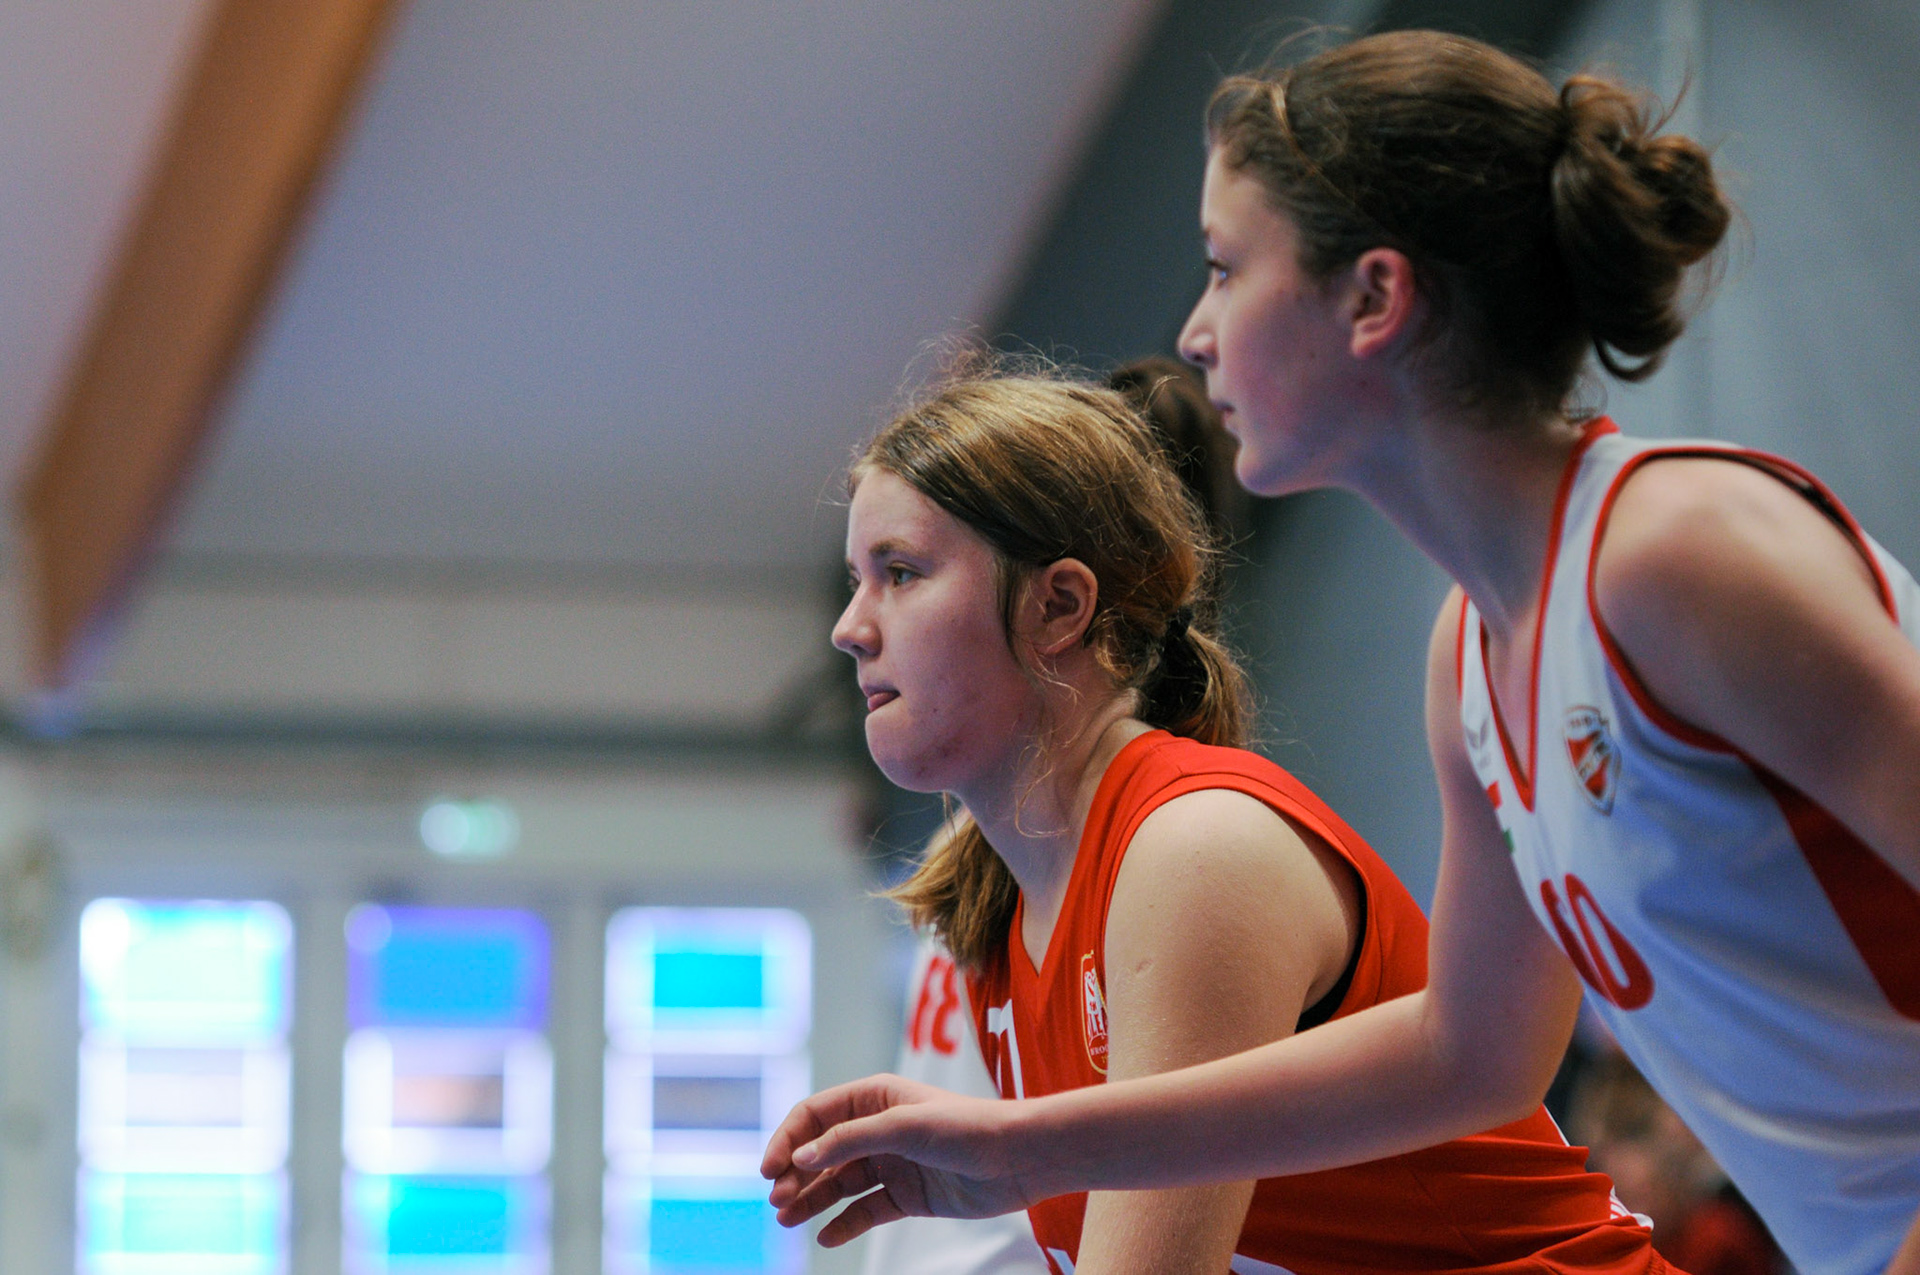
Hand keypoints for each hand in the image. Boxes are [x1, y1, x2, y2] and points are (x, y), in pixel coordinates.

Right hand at [760, 1073, 1040, 1245]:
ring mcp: (892, 1163)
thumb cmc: (966, 1127)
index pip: (815, 1115)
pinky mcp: (908, 1195)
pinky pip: (866, 1210)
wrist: (1019, 1159)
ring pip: (839, 1183)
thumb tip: (801, 1156)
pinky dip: (844, 1223)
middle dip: (795, 1174)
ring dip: (811, 1199)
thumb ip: (850, 1141)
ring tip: (786, 1220)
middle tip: (778, 1202)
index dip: (788, 1139)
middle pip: (821, 1152)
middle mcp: (878, 1129)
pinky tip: (825, 1237)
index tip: (770, 1171)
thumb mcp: (903, 1128)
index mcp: (874, 1098)